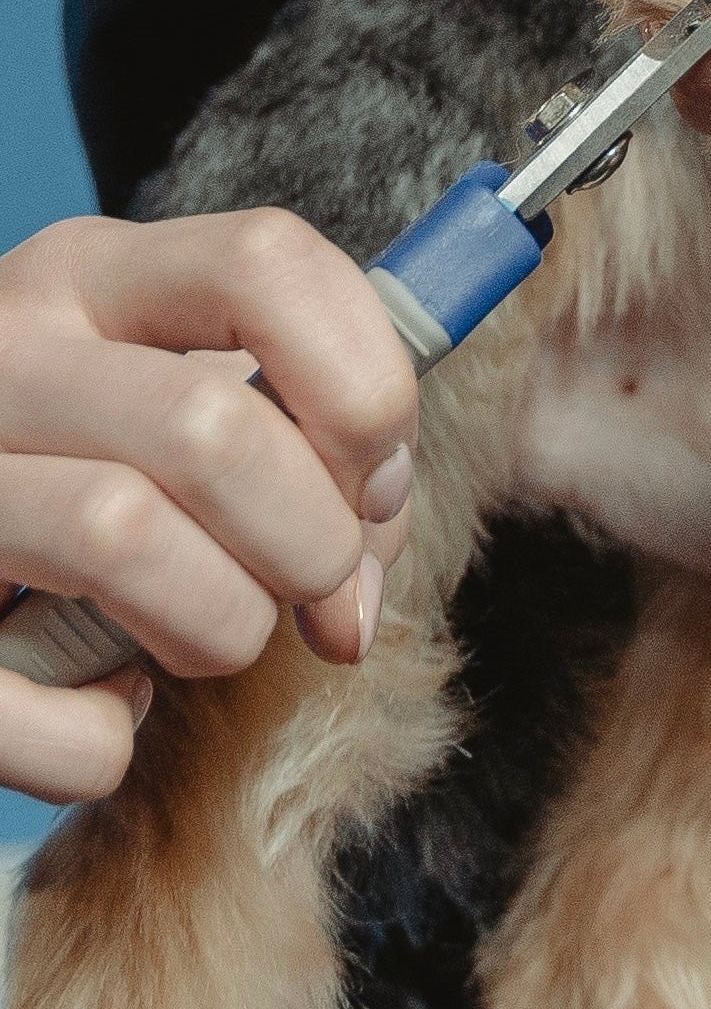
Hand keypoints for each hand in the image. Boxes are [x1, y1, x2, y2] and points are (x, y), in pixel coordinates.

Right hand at [0, 213, 417, 804]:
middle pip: (212, 424)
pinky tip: (99, 718)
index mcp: (90, 277)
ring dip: (217, 629)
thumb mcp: (190, 418)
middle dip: (312, 544)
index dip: (366, 389)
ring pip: (120, 533)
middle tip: (307, 595)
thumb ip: (314, 466)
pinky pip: (23, 703)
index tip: (376, 487)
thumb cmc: (92, 482)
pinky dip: (92, 742)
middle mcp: (1, 348)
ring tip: (204, 641)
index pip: (267, 265)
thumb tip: (351, 597)